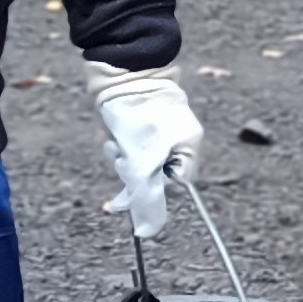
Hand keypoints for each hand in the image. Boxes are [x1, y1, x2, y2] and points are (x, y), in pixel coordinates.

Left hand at [86, 61, 201, 237]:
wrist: (120, 69)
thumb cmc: (138, 115)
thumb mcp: (142, 163)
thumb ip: (146, 200)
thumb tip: (146, 233)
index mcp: (190, 147)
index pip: (175, 185)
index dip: (152, 191)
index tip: (132, 192)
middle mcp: (179, 138)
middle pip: (156, 174)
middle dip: (133, 173)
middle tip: (122, 163)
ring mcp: (161, 129)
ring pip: (140, 160)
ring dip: (123, 159)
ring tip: (115, 144)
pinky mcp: (142, 120)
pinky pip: (132, 145)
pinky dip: (120, 145)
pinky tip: (112, 135)